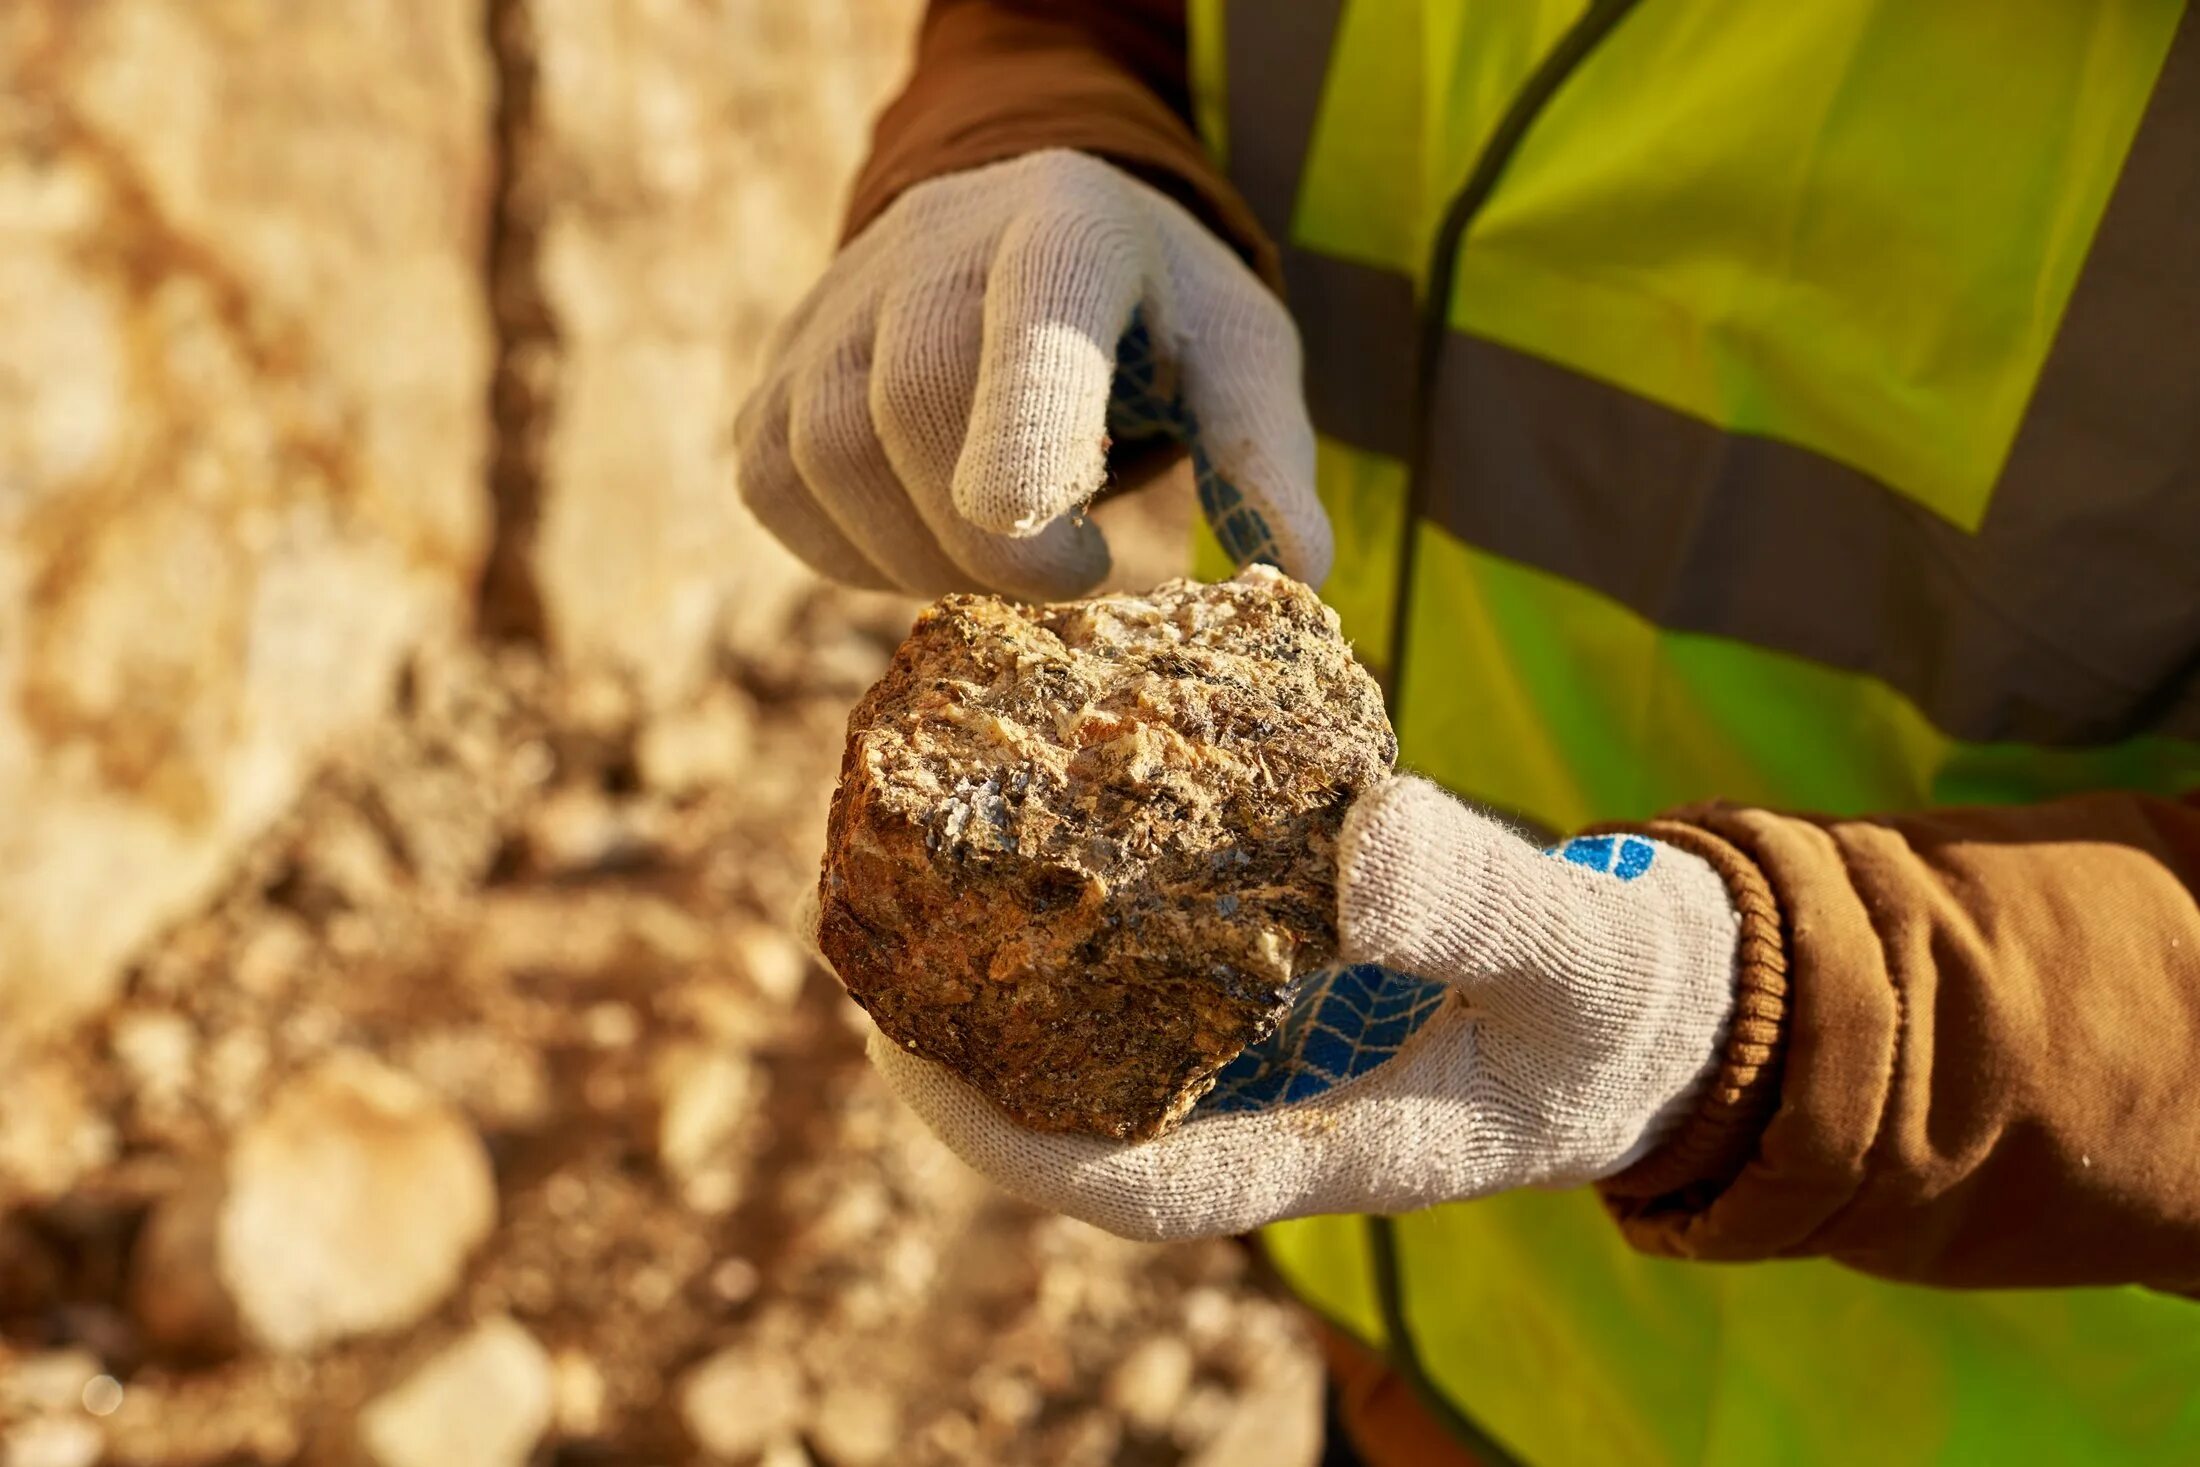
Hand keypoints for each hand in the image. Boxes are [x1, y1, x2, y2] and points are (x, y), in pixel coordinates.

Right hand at [734, 149, 1328, 600]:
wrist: (1023, 244)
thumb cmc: (1155, 321)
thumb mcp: (1237, 359)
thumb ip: (1264, 452)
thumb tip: (1303, 570)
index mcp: (1072, 224)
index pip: (1033, 317)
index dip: (1022, 422)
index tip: (1028, 520)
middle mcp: (933, 242)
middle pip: (916, 403)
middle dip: (993, 543)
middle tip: (1074, 578)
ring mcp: (834, 301)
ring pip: (828, 455)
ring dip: (921, 558)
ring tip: (1006, 564)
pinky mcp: (776, 370)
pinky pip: (776, 486)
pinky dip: (851, 552)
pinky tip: (926, 542)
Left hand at [865, 776, 1741, 1241]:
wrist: (1665, 1001)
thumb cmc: (1626, 1008)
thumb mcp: (1584, 958)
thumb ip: (1487, 907)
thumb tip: (1358, 846)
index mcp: (1333, 1148)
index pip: (1140, 1182)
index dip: (1011, 1139)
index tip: (905, 1063)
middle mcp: (1279, 1109)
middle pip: (1089, 1110)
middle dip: (971, 1052)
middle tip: (871, 948)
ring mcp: (1281, 1051)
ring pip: (1118, 1037)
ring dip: (1019, 976)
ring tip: (926, 876)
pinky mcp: (1294, 981)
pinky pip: (1176, 957)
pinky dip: (1111, 903)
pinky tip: (1063, 816)